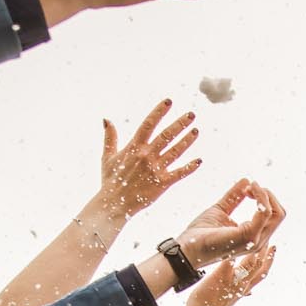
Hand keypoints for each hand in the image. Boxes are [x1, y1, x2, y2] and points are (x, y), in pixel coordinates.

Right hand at [99, 100, 201, 219]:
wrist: (114, 204)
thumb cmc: (111, 181)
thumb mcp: (107, 157)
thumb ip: (110, 137)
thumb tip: (106, 119)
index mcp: (134, 147)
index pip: (149, 124)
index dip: (159, 111)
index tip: (169, 101)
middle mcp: (146, 155)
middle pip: (166, 135)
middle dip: (180, 123)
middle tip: (192, 114)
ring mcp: (155, 169)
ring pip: (175, 151)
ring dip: (187, 140)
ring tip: (196, 130)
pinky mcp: (162, 183)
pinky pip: (179, 173)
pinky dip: (189, 167)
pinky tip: (199, 161)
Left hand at [175, 179, 283, 267]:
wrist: (186, 249)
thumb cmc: (200, 234)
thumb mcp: (220, 209)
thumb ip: (234, 197)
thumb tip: (246, 180)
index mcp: (252, 235)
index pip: (273, 215)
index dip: (264, 197)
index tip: (247, 189)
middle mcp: (257, 241)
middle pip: (279, 214)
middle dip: (267, 194)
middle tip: (249, 188)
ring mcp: (254, 240)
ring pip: (277, 213)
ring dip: (264, 194)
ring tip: (249, 187)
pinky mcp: (248, 236)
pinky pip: (265, 212)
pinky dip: (260, 197)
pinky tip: (249, 190)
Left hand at [184, 244, 277, 305]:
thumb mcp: (230, 300)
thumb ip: (240, 293)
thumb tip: (249, 292)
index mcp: (244, 290)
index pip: (262, 274)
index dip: (269, 261)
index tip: (272, 250)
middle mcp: (242, 285)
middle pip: (260, 267)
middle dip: (266, 253)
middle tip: (269, 240)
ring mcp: (232, 281)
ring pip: (250, 263)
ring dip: (254, 249)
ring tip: (254, 237)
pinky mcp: (220, 276)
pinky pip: (230, 261)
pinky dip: (233, 251)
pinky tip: (233, 240)